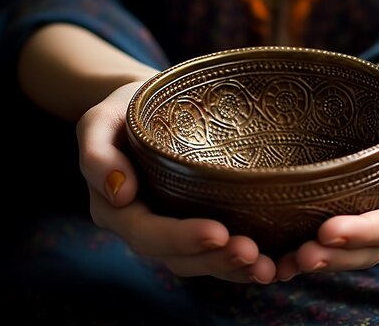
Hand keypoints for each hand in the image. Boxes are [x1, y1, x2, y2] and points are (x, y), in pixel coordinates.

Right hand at [76, 82, 276, 282]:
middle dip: (217, 261)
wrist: (151, 108)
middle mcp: (149, 228)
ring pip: (206, 262)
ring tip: (271, 267)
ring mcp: (178, 230)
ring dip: (238, 269)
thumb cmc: (127, 110)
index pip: (148, 234)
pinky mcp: (204, 221)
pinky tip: (281, 261)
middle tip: (253, 254)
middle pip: (181, 259)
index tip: (217, 233)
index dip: (181, 238)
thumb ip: (97, 154)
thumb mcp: (100, 121)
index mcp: (119, 211)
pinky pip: (224, 250)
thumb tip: (121, 192)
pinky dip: (250, 260)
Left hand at [275, 74, 378, 280]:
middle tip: (300, 256)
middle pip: (366, 249)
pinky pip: (323, 234)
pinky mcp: (336, 204)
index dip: (362, 232)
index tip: (328, 231)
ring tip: (282, 265)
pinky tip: (274, 258)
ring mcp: (361, 211)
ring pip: (344, 250)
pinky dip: (299, 249)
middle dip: (335, 257)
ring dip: (317, 260)